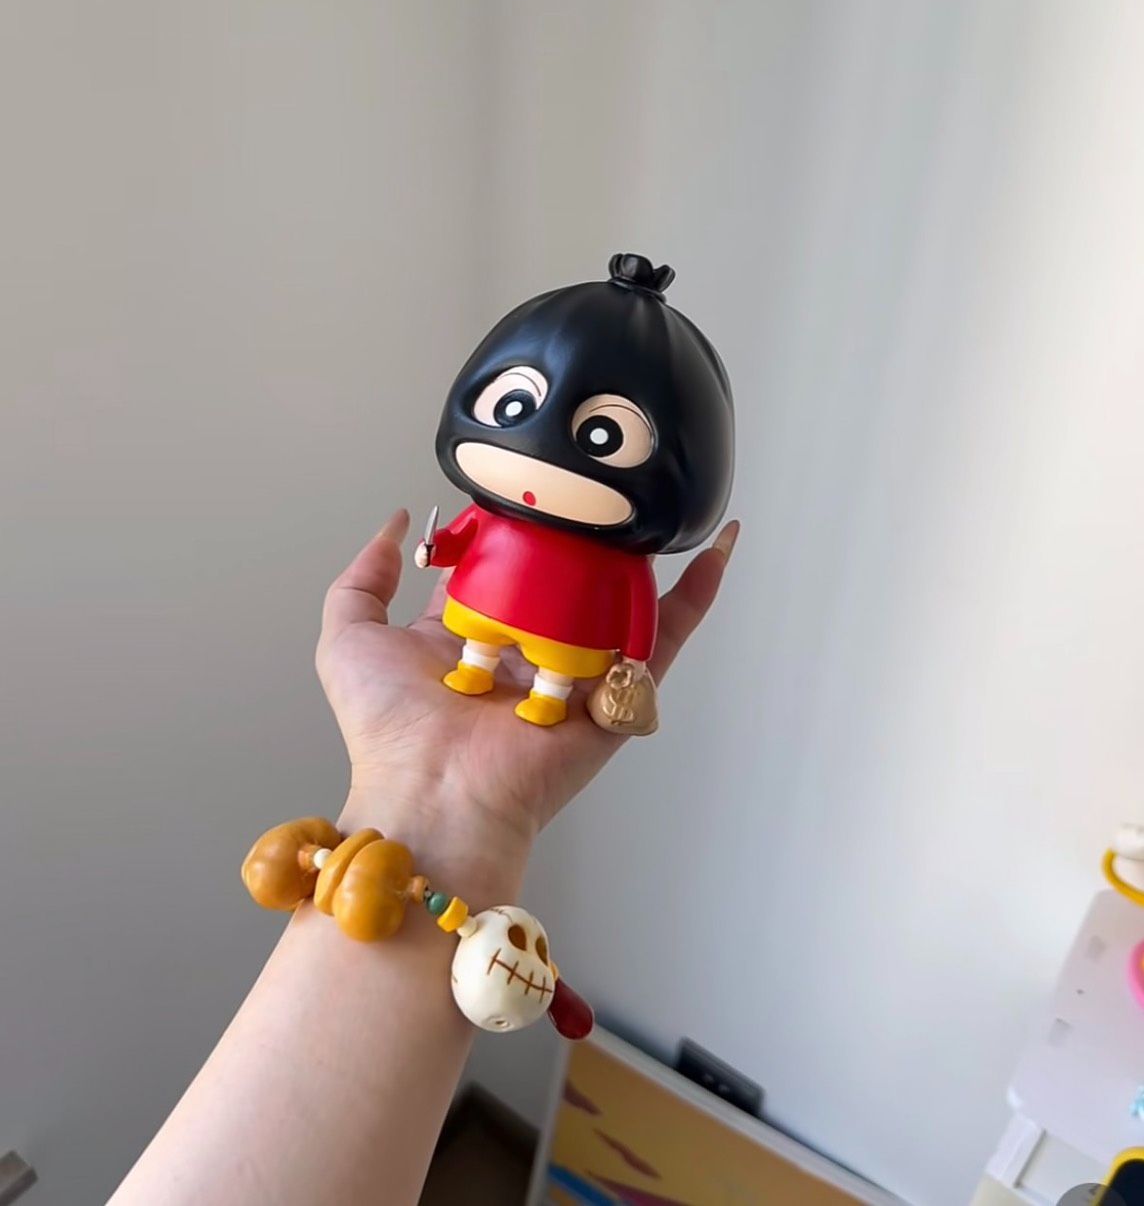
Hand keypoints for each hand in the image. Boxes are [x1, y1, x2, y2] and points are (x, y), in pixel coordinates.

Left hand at [316, 510, 737, 897]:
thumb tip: (398, 522)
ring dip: (643, 556)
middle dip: (579, 536)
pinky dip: (696, 595)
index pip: (502, 569)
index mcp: (469, 638)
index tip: (524, 485)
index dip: (512, 528)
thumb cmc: (388, 729)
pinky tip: (717, 548)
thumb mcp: (348, 637)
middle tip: (590, 488)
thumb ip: (363, 578)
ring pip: (621, 601)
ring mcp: (576, 671)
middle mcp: (526, 652)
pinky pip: (666, 637)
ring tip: (656, 503)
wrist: (433, 794)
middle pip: (566, 579)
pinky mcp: (616, 692)